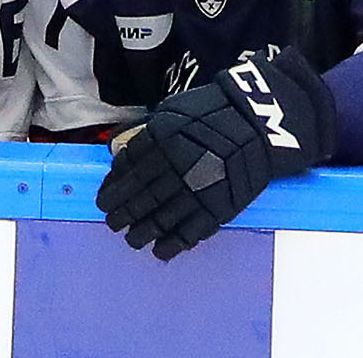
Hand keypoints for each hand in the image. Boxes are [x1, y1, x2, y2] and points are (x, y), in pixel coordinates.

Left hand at [96, 49, 335, 258]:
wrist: (259, 124)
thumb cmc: (213, 112)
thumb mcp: (172, 111)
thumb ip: (148, 135)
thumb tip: (123, 159)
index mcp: (160, 141)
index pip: (126, 171)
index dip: (112, 187)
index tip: (104, 197)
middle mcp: (173, 169)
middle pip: (138, 198)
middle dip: (120, 213)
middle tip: (112, 221)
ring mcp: (194, 192)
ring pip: (158, 220)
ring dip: (140, 232)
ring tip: (131, 238)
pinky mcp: (216, 209)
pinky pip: (188, 233)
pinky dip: (170, 245)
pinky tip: (159, 250)